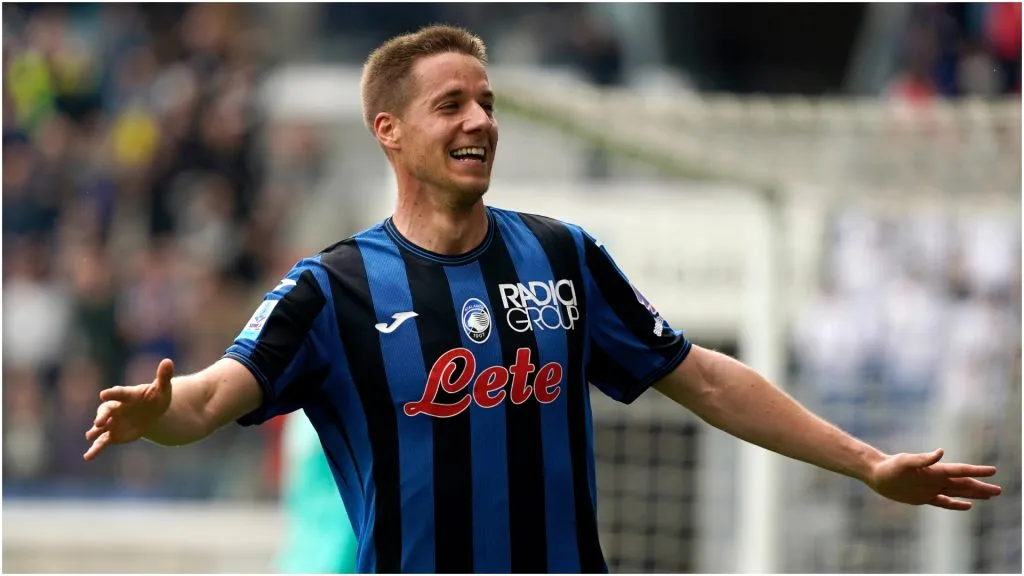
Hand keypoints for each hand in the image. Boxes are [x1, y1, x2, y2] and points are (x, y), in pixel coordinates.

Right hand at [83, 358, 174, 460]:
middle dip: (101, 415)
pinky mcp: (113, 434)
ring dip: (95, 431)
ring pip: (101, 427)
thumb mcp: (162, 388)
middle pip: (106, 410)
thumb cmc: (155, 397)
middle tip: (99, 422)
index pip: (119, 393)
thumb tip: (168, 361)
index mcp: (127, 395)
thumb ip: (163, 376)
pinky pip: (102, 442)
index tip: (104, 394)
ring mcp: (112, 422)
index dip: (113, 394)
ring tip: (90, 436)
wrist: (151, 413)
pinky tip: (88, 456)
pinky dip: (95, 449)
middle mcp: (116, 408)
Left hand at [866, 449, 1001, 509]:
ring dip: (974, 494)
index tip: (993, 470)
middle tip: (999, 490)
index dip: (977, 471)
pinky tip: (968, 506)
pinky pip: (944, 502)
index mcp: (935, 471)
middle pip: (964, 483)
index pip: (961, 471)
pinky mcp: (923, 497)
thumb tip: (941, 452)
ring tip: (989, 495)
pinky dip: (956, 504)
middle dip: (981, 486)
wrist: (877, 474)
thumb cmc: (890, 466)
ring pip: (958, 492)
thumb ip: (923, 459)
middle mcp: (936, 479)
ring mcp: (931, 488)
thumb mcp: (905, 462)